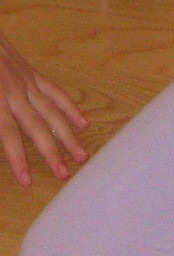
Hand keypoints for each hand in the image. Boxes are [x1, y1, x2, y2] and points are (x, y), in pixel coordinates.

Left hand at [0, 33, 88, 186]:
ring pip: (51, 113)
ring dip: (67, 135)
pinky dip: (70, 107)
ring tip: (82, 155)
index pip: (8, 135)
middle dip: (51, 152)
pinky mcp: (33, 74)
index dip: (18, 159)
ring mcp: (27, 82)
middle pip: (36, 128)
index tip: (27, 181)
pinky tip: (82, 123)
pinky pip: (55, 92)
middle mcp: (15, 93)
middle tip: (64, 174)